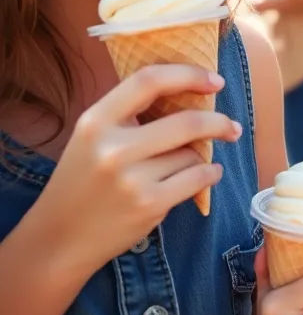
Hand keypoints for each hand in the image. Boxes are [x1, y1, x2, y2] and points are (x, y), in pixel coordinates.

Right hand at [36, 65, 238, 272]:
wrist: (58, 240)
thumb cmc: (83, 182)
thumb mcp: (92, 139)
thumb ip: (130, 114)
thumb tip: (192, 92)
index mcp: (95, 122)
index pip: (149, 80)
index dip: (188, 74)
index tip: (215, 80)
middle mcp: (112, 148)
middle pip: (187, 121)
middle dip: (219, 122)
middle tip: (233, 127)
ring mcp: (131, 179)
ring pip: (192, 153)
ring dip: (201, 157)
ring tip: (188, 165)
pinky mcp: (149, 204)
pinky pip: (198, 178)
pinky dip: (209, 174)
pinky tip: (205, 175)